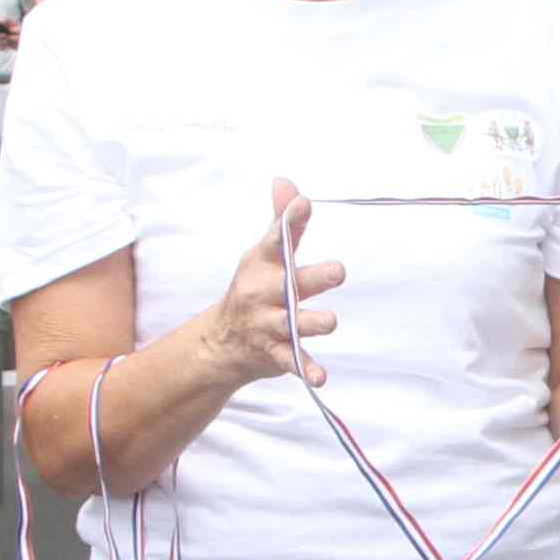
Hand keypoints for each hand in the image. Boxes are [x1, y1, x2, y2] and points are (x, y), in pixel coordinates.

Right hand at [211, 187, 346, 386]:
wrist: (221, 341)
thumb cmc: (253, 287)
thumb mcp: (263, 253)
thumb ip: (283, 221)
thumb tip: (286, 182)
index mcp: (264, 264)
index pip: (277, 239)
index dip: (290, 221)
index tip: (303, 204)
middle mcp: (264, 293)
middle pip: (290, 284)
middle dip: (314, 278)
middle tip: (338, 271)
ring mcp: (268, 325)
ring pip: (294, 324)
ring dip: (313, 322)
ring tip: (329, 321)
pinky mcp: (274, 353)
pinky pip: (292, 361)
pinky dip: (305, 369)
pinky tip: (320, 378)